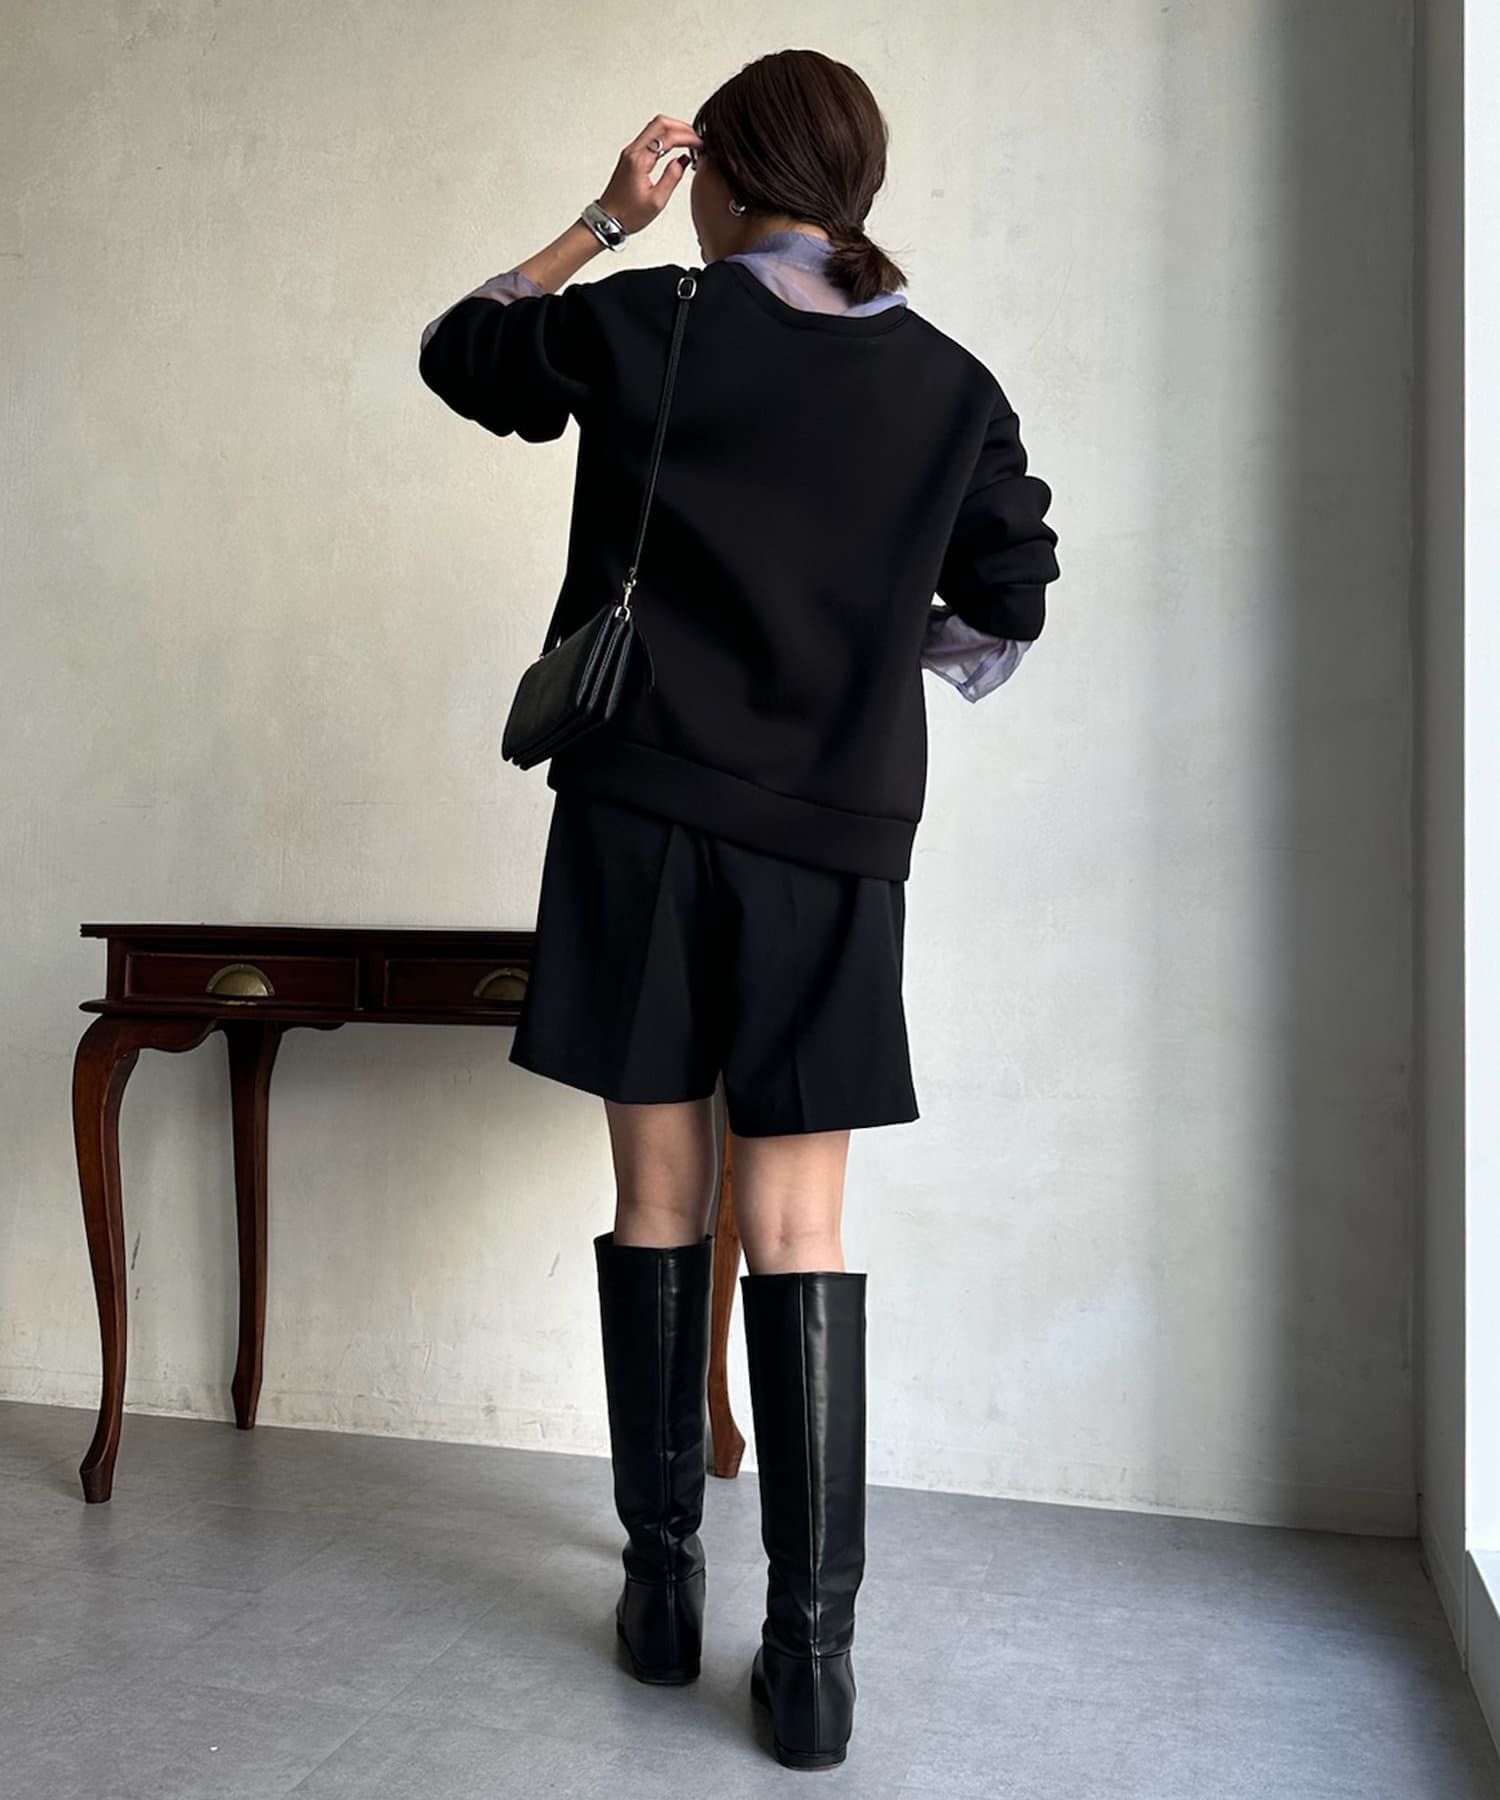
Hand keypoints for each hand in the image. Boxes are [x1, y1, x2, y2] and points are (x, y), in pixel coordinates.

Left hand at [597, 114, 701, 234]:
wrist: (607, 220)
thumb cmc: (627, 214)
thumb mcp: (656, 201)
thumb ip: (672, 177)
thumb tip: (683, 160)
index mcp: (639, 160)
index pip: (667, 136)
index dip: (687, 137)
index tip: (700, 144)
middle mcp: (633, 151)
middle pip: (659, 123)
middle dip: (681, 126)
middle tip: (695, 136)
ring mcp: (630, 152)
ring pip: (653, 127)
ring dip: (672, 130)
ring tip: (688, 140)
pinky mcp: (630, 157)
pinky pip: (649, 138)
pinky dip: (664, 137)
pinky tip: (674, 146)